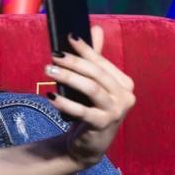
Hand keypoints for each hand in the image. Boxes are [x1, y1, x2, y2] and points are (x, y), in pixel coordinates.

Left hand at [44, 26, 134, 167]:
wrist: (88, 145)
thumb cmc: (90, 110)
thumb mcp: (93, 86)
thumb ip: (95, 59)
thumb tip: (95, 29)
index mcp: (124, 83)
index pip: (102, 62)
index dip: (86, 49)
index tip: (69, 37)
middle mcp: (125, 96)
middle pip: (97, 74)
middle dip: (74, 62)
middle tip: (53, 56)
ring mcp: (117, 111)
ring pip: (91, 89)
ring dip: (68, 77)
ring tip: (49, 70)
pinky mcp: (104, 125)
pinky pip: (83, 111)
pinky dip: (65, 103)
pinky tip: (50, 96)